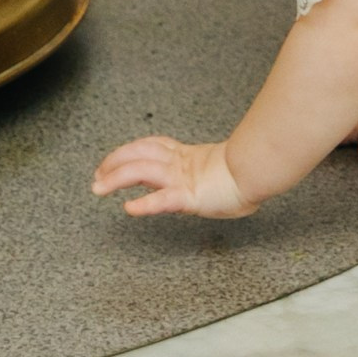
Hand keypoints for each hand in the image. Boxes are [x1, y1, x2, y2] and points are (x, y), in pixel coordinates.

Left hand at [92, 135, 256, 219]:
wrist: (260, 171)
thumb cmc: (246, 173)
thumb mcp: (220, 170)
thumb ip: (207, 172)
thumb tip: (210, 177)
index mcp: (187, 157)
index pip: (151, 147)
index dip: (129, 151)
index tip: (112, 160)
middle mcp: (180, 165)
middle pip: (140, 155)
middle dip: (114, 162)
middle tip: (97, 173)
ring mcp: (182, 179)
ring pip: (143, 172)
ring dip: (116, 178)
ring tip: (99, 186)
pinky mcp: (189, 196)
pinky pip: (163, 200)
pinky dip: (145, 204)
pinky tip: (130, 208)